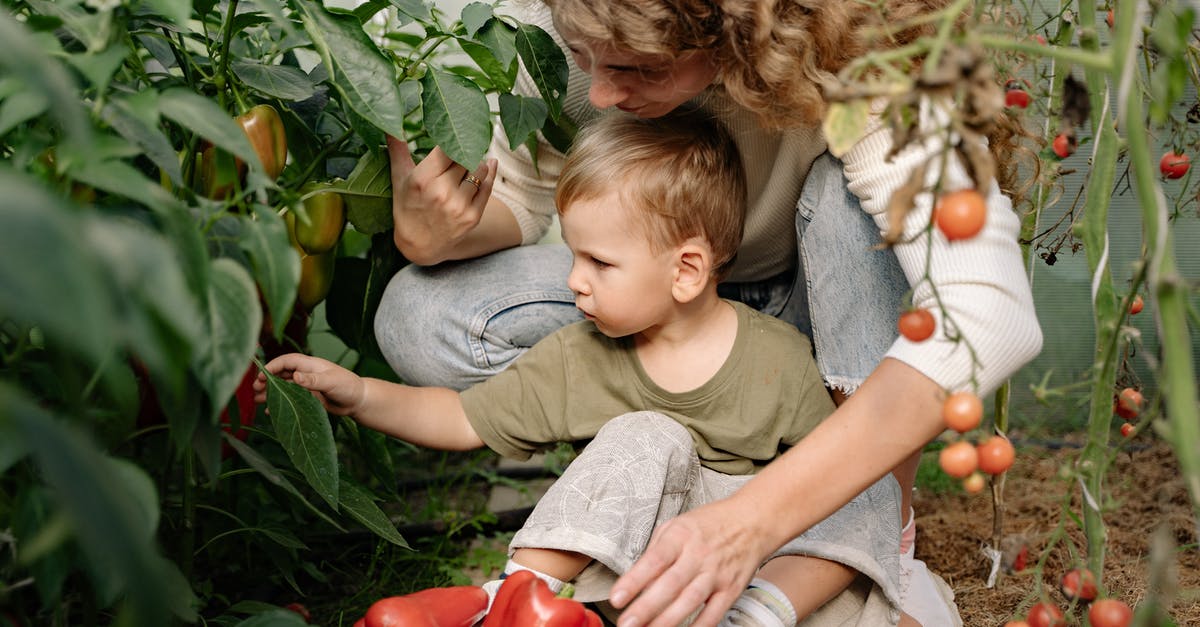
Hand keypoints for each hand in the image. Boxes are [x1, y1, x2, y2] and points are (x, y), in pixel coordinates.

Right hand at [254, 353, 364, 416]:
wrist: (359, 401)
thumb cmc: (349, 387)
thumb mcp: (331, 382)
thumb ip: (313, 379)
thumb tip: (295, 376)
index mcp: (311, 365)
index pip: (287, 361)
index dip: (273, 366)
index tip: (262, 376)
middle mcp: (307, 373)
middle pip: (282, 373)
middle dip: (268, 379)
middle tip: (255, 389)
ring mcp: (307, 386)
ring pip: (284, 387)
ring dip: (271, 392)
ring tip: (257, 400)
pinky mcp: (308, 398)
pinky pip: (290, 399)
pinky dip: (280, 404)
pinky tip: (270, 411)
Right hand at [387, 135, 496, 263]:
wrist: (419, 244)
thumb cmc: (407, 206)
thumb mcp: (399, 178)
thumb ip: (397, 150)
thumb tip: (388, 126)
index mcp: (423, 179)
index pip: (447, 147)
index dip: (451, 140)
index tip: (452, 134)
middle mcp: (442, 192)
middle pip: (464, 156)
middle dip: (462, 151)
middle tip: (459, 149)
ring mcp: (459, 206)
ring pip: (479, 169)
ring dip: (476, 162)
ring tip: (467, 163)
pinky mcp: (473, 216)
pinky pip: (488, 186)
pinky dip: (489, 173)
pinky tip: (489, 165)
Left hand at [609, 498, 765, 626]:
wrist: (753, 521)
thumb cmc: (711, 523)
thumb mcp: (677, 524)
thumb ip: (656, 550)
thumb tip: (637, 579)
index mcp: (681, 536)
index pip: (654, 560)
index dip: (634, 581)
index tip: (616, 598)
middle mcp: (698, 555)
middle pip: (670, 585)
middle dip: (645, 608)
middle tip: (626, 624)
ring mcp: (716, 574)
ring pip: (689, 601)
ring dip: (667, 621)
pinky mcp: (731, 589)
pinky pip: (713, 614)